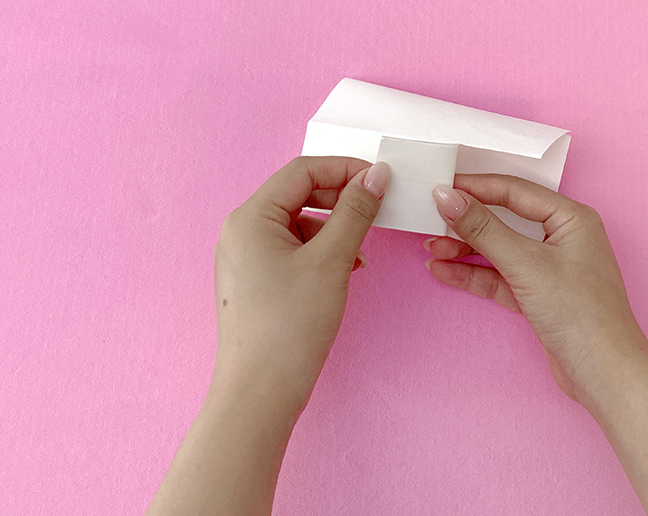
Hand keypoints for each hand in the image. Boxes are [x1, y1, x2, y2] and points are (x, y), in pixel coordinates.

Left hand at [213, 156, 389, 414]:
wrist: (261, 391)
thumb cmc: (290, 326)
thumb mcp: (331, 261)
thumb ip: (356, 213)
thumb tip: (375, 175)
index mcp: (250, 217)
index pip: (302, 172)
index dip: (344, 169)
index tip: (381, 179)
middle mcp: (241, 232)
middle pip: (298, 195)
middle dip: (340, 200)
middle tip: (376, 211)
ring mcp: (245, 259)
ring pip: (298, 225)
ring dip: (334, 230)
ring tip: (360, 256)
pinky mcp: (256, 283)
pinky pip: (292, 251)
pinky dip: (321, 254)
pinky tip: (343, 273)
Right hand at [426, 174, 642, 402]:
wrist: (602, 373)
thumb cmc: (582, 313)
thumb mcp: (526, 264)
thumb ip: (483, 229)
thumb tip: (448, 198)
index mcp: (571, 219)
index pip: (515, 191)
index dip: (476, 188)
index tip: (441, 188)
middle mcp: (563, 238)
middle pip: (505, 220)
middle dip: (467, 222)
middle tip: (431, 218)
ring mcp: (550, 269)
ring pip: (499, 250)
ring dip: (465, 249)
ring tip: (431, 248)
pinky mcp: (539, 296)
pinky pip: (499, 277)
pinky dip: (473, 275)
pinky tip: (443, 271)